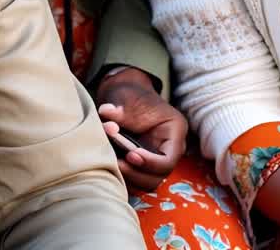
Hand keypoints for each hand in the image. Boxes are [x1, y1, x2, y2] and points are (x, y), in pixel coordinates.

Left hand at [95, 66, 187, 192]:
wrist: (126, 98)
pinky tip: (110, 165)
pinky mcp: (144, 167)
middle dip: (136, 173)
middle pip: (158, 177)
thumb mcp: (127, 97)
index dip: (150, 163)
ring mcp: (157, 160)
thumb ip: (118, 108)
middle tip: (117, 161)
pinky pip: (136, 182)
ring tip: (112, 161)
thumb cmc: (131, 96)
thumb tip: (105, 112)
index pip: (169, 160)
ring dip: (128, 177)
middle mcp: (169, 149)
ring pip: (146, 183)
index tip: (130, 154)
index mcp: (174, 130)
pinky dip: (123, 178)